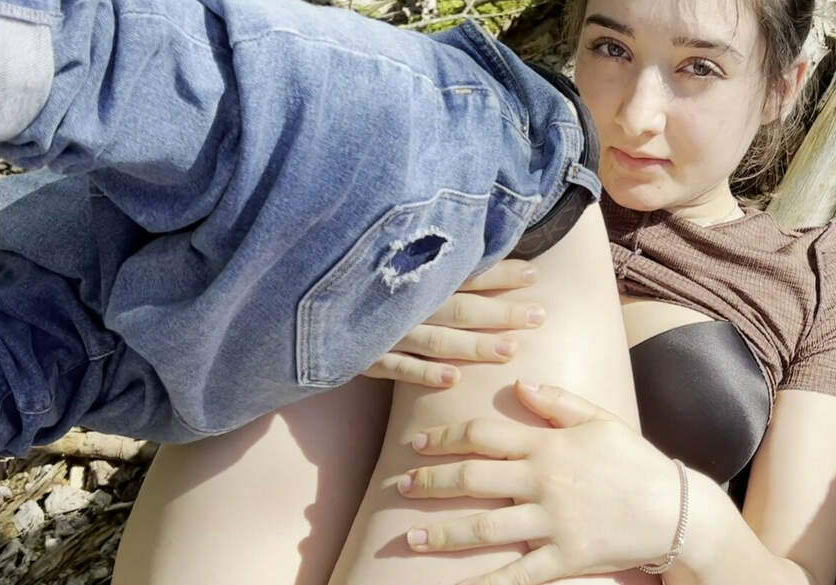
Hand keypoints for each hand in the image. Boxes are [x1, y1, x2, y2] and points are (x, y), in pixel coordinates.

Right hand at [363, 260, 545, 387]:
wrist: (296, 297)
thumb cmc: (353, 276)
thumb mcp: (391, 259)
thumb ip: (428, 257)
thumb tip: (477, 248)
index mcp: (411, 272)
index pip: (463, 271)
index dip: (499, 274)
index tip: (534, 275)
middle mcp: (400, 298)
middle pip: (459, 305)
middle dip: (501, 312)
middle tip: (540, 316)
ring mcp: (380, 327)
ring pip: (433, 338)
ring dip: (472, 345)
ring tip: (510, 351)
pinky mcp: (359, 354)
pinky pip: (393, 365)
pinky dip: (422, 372)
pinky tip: (452, 381)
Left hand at [396, 381, 680, 584]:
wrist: (678, 511)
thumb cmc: (635, 461)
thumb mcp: (600, 419)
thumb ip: (558, 401)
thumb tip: (519, 381)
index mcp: (547, 446)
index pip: (483, 435)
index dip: (445, 437)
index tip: (416, 443)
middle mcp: (542, 482)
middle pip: (473, 478)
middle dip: (431, 482)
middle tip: (400, 487)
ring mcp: (552, 523)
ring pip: (485, 527)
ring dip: (443, 532)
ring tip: (411, 537)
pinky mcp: (565, 558)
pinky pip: (519, 574)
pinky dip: (487, 584)